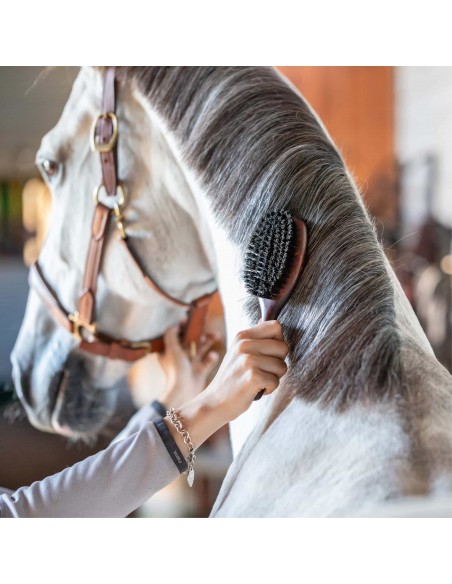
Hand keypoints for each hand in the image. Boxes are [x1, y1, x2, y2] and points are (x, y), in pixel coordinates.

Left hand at [158, 324, 220, 408]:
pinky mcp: (200, 371)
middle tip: (206, 326)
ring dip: (209, 341)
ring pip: (201, 348)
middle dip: (200, 332)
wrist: (184, 393)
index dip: (182, 326)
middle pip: (191, 339)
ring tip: (217, 335)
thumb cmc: (175, 371)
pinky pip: (208, 360)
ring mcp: (190, 364)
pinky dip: (212, 357)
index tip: (188, 318)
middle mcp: (180, 356)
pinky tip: (213, 355)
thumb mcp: (171, 349)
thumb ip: (171, 334)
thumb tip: (175, 324)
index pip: (176, 334)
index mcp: (170, 351)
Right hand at [166, 321, 288, 450]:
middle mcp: (244, 345)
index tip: (268, 354)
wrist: (214, 402)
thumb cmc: (232, 379)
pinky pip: (276, 381)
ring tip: (257, 381)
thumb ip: (255, 339)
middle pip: (283, 347)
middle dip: (278, 362)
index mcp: (242, 336)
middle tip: (262, 371)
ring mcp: (248, 360)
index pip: (276, 326)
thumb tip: (271, 322)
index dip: (278, 342)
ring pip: (282, 366)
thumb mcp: (238, 352)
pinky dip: (269, 389)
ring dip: (274, 378)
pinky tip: (256, 389)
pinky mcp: (253, 377)